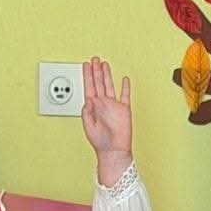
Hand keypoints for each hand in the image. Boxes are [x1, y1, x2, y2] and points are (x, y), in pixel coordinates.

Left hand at [81, 57, 133, 180]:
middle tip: (94, 59)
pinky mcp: (124, 110)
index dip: (87, 75)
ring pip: (109, 86)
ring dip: (107, 75)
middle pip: (98, 83)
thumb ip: (87, 111)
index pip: (89, 87)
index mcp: (92, 107)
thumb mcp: (87, 126)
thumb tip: (88, 99)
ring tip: (104, 64)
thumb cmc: (100, 142)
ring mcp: (113, 106)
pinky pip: (125, 96)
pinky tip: (124, 80)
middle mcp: (102, 104)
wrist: (113, 151)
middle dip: (96, 71)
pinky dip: (125, 87)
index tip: (86, 65)